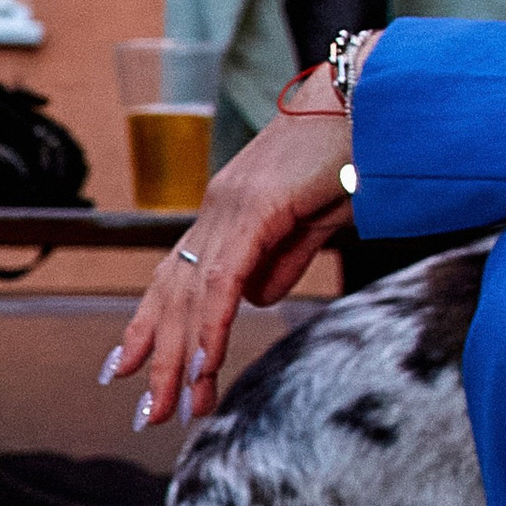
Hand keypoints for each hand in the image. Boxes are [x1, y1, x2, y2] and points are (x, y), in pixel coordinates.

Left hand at [107, 82, 360, 432]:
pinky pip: (226, 279)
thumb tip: (258, 300)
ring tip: (171, 408)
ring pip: (193, 295)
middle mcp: (219, 209)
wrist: (373, 91)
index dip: (152, 327)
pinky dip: (212, 325)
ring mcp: (232, 206)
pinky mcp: (257, 207)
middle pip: (174, 294)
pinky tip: (202, 364)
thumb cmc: (355, 147)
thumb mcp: (319, 220)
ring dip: (180, 358)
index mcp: (230, 211)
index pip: (179, 280)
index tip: (132, 371)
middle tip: (148, 414)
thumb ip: (286, 258)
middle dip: (157, 359)